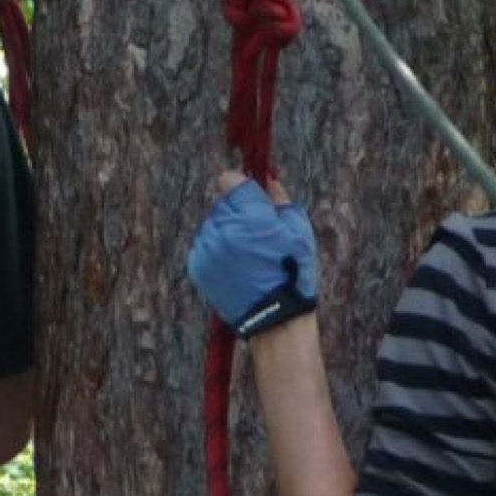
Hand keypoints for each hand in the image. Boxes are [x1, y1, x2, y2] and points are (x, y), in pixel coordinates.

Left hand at [188, 174, 318, 337]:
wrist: (275, 318)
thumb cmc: (293, 272)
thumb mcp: (298, 230)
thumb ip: (279, 199)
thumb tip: (267, 178)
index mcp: (250, 216)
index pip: (230, 180)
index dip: (242, 188)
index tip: (252, 200)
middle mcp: (222, 228)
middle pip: (222, 203)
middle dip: (238, 212)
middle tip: (258, 235)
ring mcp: (206, 248)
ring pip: (213, 225)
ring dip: (227, 233)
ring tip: (249, 257)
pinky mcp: (197, 265)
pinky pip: (205, 246)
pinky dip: (217, 252)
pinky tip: (237, 268)